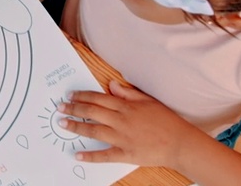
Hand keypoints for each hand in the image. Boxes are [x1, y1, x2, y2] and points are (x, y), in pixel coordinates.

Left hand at [59, 81, 205, 168]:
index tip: (71, 95)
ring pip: (94, 131)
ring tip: (62, 124)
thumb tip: (111, 84)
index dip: (82, 96)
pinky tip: (78, 155)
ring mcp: (122, 138)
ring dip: (76, 127)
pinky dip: (90, 156)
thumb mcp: (148, 101)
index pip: (98, 98)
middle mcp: (121, 121)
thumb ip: (127, 93)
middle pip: (91, 112)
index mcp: (126, 106)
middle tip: (60, 107)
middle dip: (73, 109)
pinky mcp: (125, 154)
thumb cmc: (166, 121)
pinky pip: (104, 155)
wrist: (180, 143)